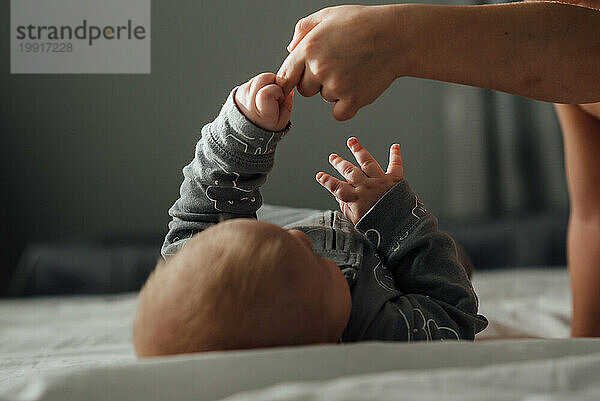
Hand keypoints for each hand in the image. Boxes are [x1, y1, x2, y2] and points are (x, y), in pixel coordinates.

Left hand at [235, 73, 293, 131]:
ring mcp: (242, 94)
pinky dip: (258, 86)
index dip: (279, 90)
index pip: (271, 89)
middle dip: (274, 83)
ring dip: (266, 84)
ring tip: (265, 99)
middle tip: (274, 96)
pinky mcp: (238, 90)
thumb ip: (287, 105)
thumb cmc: (263, 129)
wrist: (243, 133)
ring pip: (259, 77)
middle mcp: (249, 100)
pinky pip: (252, 81)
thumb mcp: (281, 122)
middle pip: (265, 77)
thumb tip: (290, 90)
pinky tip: (258, 99)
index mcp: (262, 111)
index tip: (279, 99)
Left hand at [277, 5, 403, 120]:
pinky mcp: (353, 100)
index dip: (289, 80)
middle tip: (337, 67)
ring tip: (354, 70)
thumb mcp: (328, 15)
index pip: (285, 76)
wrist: (396, 37)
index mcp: (309, 48)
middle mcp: (319, 68)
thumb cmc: (364, 23)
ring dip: (335, 91)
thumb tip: (290, 50)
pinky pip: (339, 113)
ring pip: (325, 98)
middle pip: (304, 90)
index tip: (293, 83)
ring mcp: (336, 86)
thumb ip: (303, 30)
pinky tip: (357, 88)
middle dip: (316, 82)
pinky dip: (347, 106)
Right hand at [316, 137, 403, 224]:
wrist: (401, 229)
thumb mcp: (357, 221)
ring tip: (352, 141)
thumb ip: (347, 208)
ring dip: (358, 150)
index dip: (327, 181)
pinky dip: (395, 154)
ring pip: (367, 161)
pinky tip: (394, 146)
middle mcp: (367, 186)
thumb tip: (339, 197)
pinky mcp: (395, 180)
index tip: (319, 175)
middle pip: (350, 171)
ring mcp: (381, 181)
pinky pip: (395, 164)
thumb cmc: (379, 228)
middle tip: (333, 157)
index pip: (337, 187)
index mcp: (356, 199)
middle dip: (339, 163)